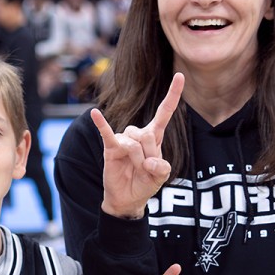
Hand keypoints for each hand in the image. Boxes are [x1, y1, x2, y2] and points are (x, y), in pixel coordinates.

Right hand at [93, 71, 182, 217]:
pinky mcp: (110, 148)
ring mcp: (123, 140)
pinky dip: (100, 123)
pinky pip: (106, 133)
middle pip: (147, 134)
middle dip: (149, 154)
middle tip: (145, 169)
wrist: (127, 198)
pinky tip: (95, 113)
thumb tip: (149, 161)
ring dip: (136, 159)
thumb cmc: (145, 183)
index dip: (172, 95)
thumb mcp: (161, 178)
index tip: (179, 76)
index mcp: (155, 136)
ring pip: (133, 142)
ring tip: (134, 169)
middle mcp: (139, 134)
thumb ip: (162, 168)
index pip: (164, 112)